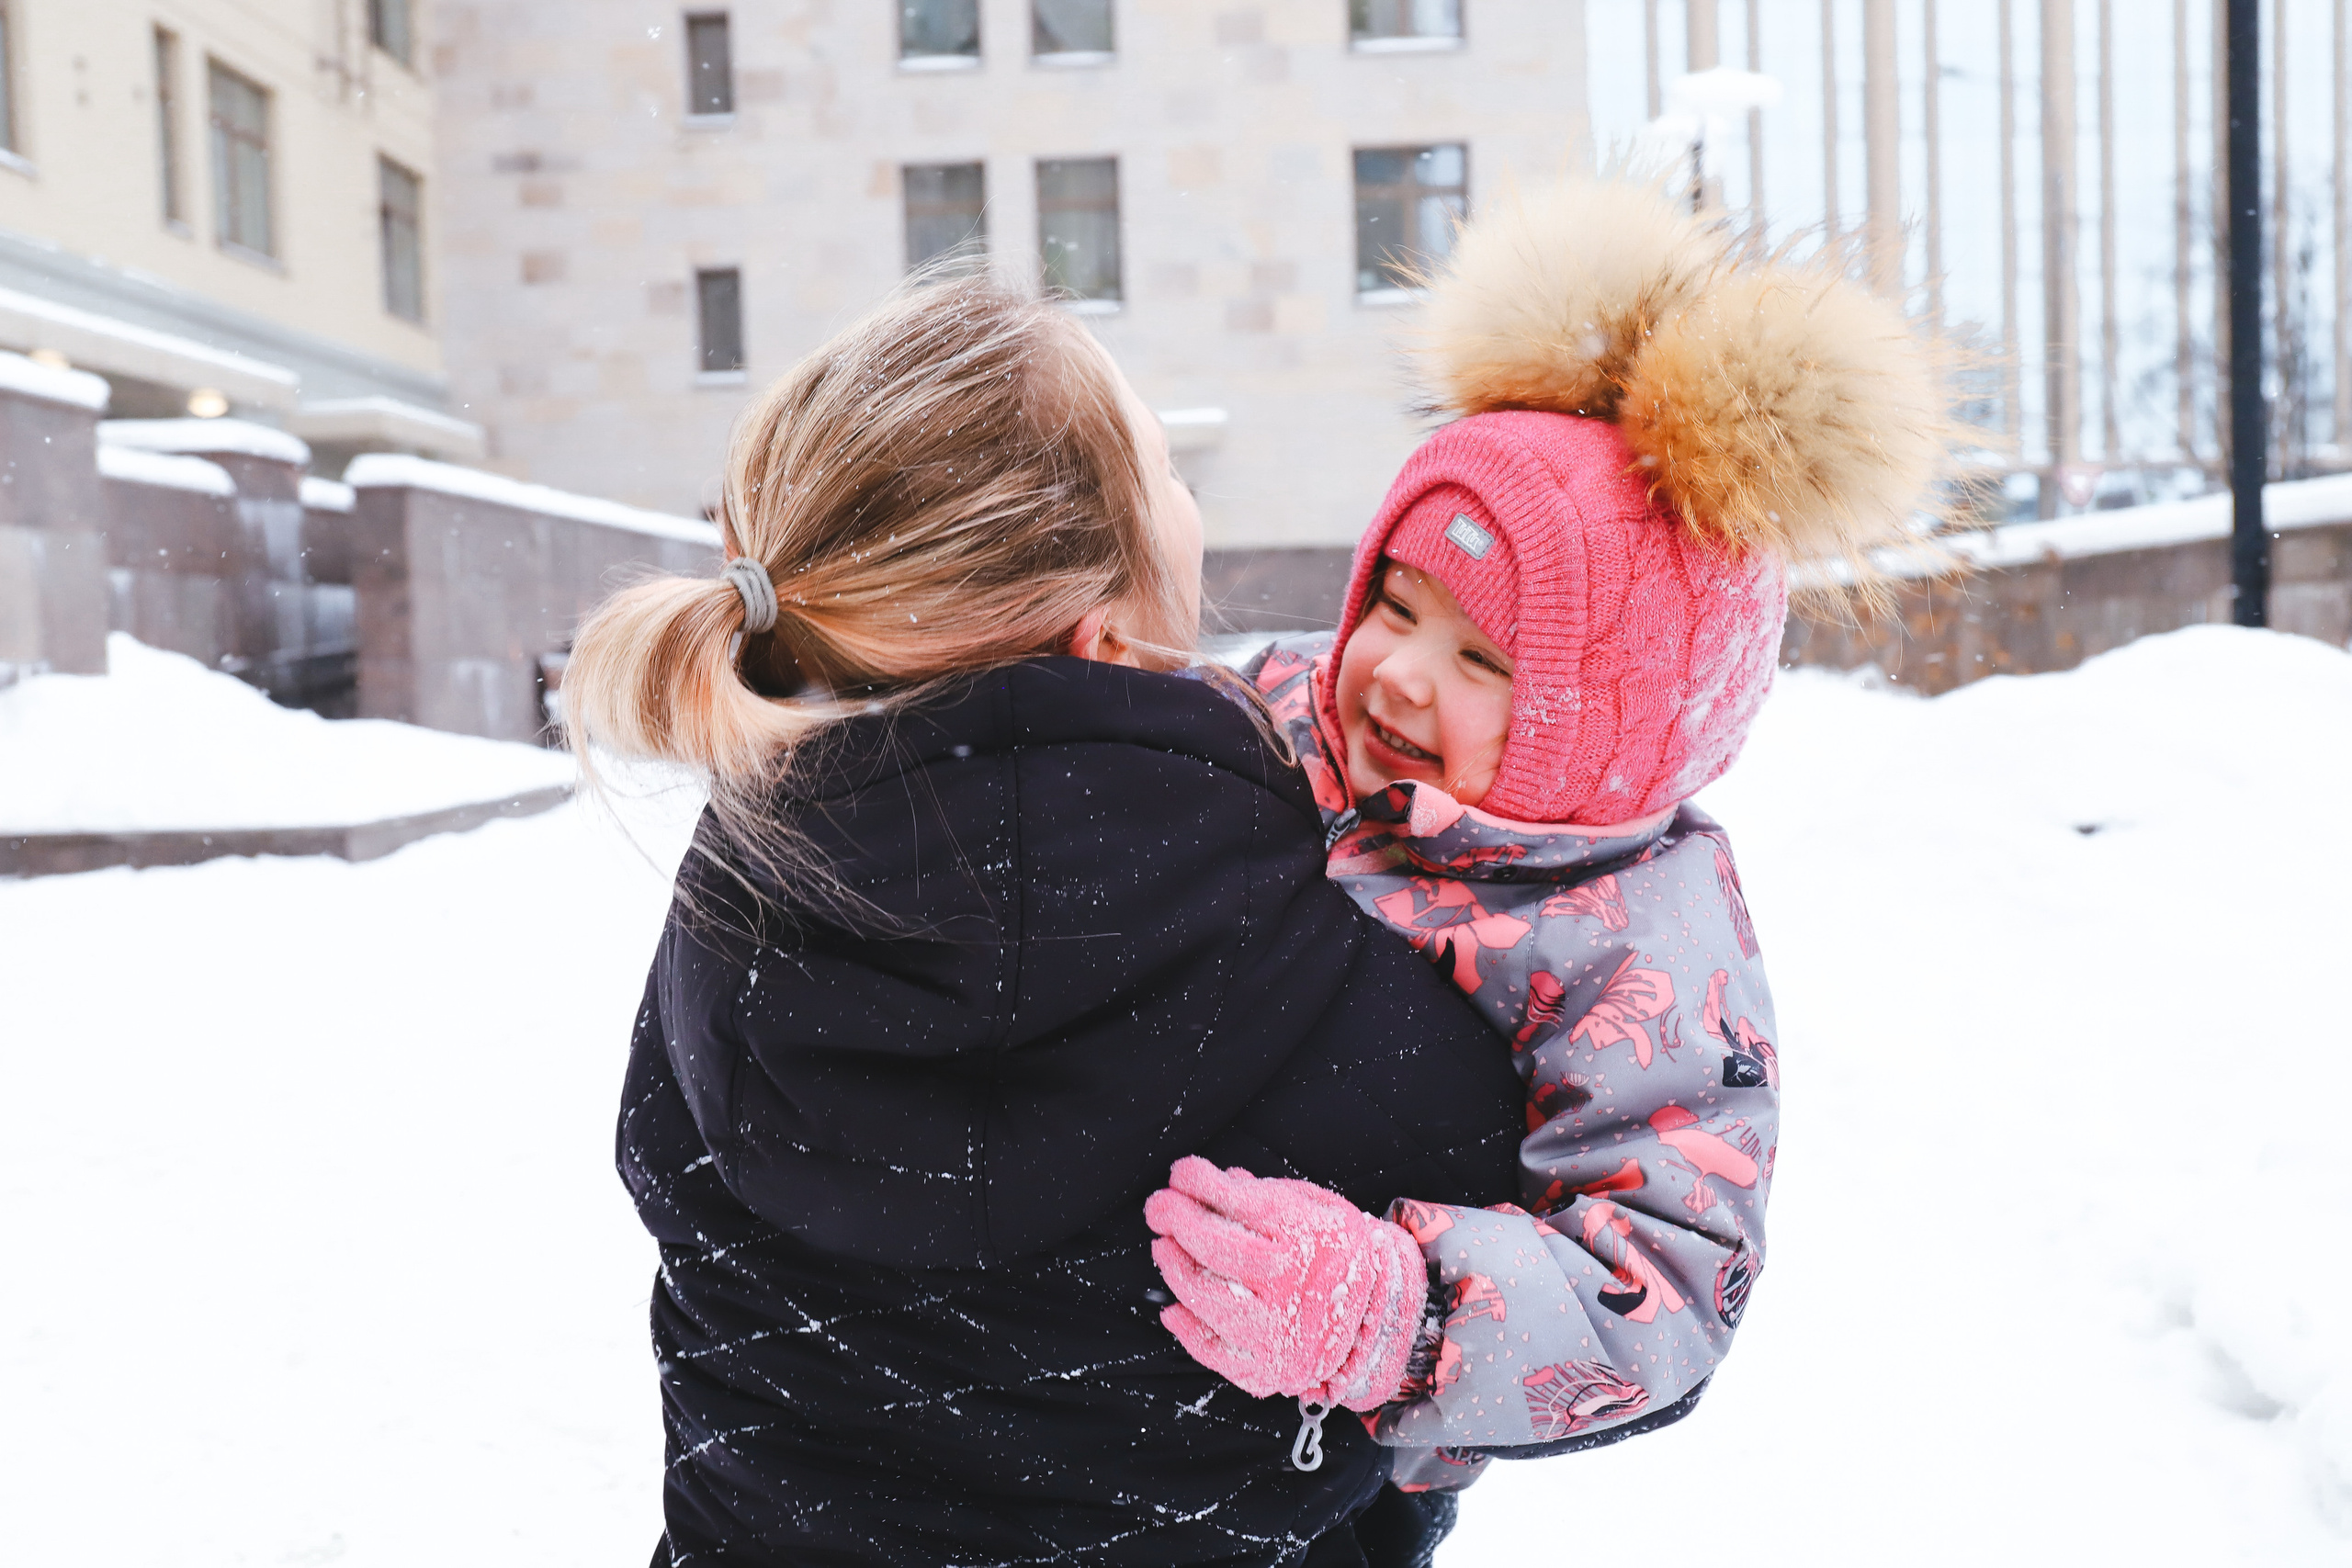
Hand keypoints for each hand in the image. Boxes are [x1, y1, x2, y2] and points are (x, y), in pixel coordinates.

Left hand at [1143, 1156, 1426, 1410]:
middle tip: (1159, 1207)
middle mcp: (1296, 1287)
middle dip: (1179, 1221)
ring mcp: (1281, 1334)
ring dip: (1176, 1271)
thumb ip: (1268, 1193)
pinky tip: (1173, 1308)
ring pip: (1210, 1301)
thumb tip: (1218, 1179)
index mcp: (1312, 1238)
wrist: (1380, 1319)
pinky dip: (1187, 1330)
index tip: (1181, 1173)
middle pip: (1219, 1249)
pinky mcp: (1269, 1370)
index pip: (1244, 1203)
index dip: (1202, 1183)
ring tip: (1164, 1248)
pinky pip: (1215, 1353)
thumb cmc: (1339, 1254)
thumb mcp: (1319, 1209)